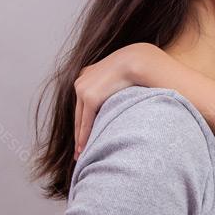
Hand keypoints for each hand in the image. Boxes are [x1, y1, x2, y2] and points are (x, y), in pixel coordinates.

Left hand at [72, 43, 150, 159]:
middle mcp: (81, 82)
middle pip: (78, 113)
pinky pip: (85, 122)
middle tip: (79, 150)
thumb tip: (123, 91)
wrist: (137, 60)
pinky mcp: (90, 98)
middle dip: (78, 132)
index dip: (82, 120)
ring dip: (80, 138)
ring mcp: (83, 89)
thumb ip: (115, 84)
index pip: (82, 103)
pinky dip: (84, 136)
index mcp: (86, 74)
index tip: (83, 133)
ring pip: (80, 120)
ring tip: (81, 154)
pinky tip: (84, 147)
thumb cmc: (135, 66)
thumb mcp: (119, 74)